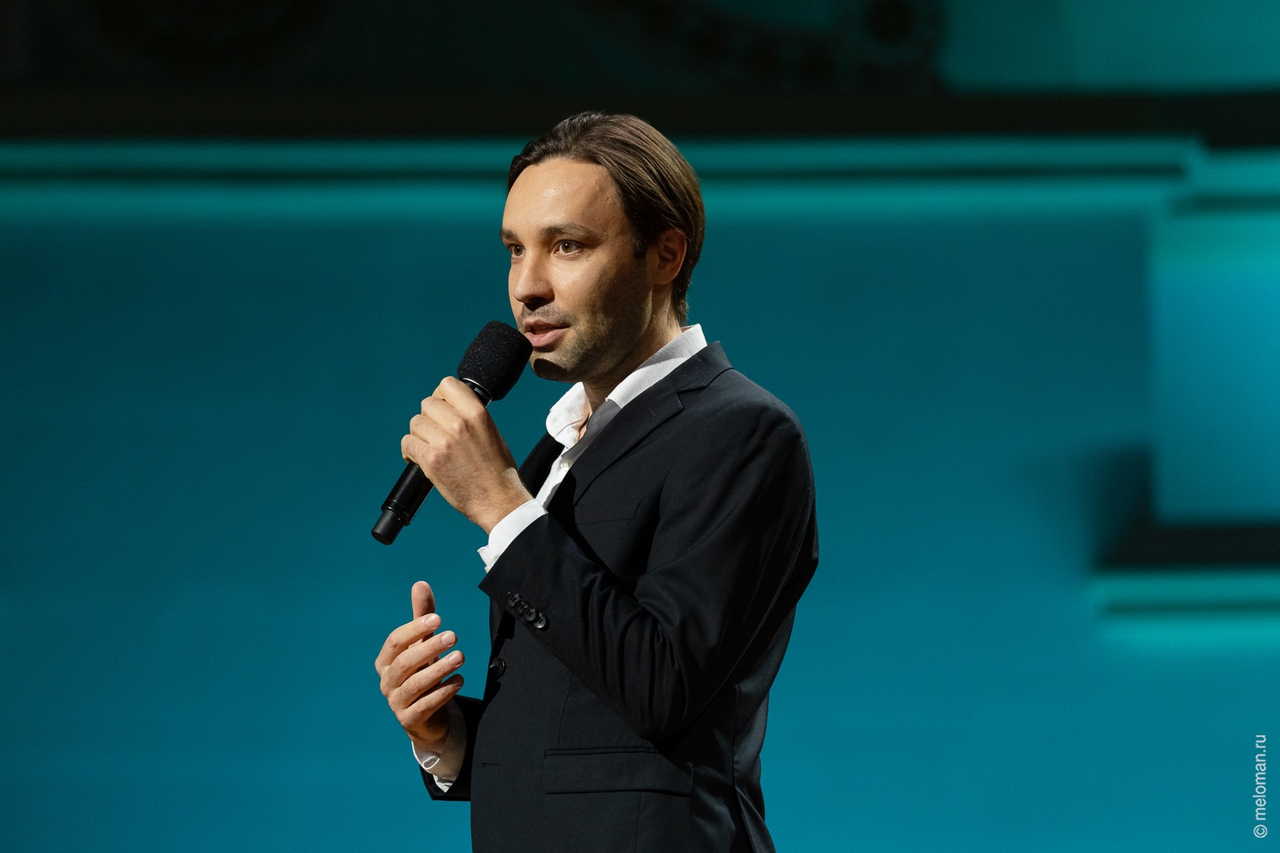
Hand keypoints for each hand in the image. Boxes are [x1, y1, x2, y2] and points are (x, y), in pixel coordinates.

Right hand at [375, 581, 464, 752]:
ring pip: (415, 685)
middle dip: (429, 648)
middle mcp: (387, 681)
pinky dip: (443, 693)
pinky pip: (425, 706)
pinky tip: (459, 681)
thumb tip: (420, 584)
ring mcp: (396, 702)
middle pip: (405, 662)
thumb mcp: (423, 644)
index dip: (415, 629)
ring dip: (439, 670)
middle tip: (454, 637)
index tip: (438, 619)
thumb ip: (422, 616)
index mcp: (386, 661)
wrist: (425, 715)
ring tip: (461, 657)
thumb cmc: (422, 671)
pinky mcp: (410, 720)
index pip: (395, 642)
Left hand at [401, 376, 533, 532]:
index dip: (440, 395)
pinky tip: (419, 459)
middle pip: (427, 404)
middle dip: (429, 418)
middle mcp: (459, 423)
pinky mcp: (431, 459)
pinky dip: (410, 451)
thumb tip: (450, 408)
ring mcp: (444, 441)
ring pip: (415, 423)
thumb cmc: (497, 470)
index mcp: (477, 413)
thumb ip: (471, 416)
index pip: (447, 384)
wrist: (497, 499)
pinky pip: (408, 443)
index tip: (442, 408)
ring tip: (428, 447)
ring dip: (418, 435)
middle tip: (435, 433)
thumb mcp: (491, 432)